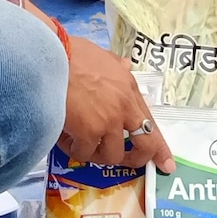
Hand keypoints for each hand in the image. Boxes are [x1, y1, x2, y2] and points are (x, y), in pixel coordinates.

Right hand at [59, 35, 172, 171]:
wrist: (50, 58)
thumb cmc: (71, 54)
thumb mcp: (102, 56)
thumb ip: (116, 66)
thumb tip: (125, 65)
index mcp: (129, 89)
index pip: (151, 122)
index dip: (160, 147)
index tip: (166, 163)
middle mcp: (124, 107)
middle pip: (144, 145)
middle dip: (137, 159)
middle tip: (126, 163)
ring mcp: (108, 121)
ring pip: (111, 155)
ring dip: (96, 154)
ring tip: (79, 143)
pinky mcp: (89, 132)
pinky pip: (84, 153)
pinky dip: (73, 150)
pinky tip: (63, 138)